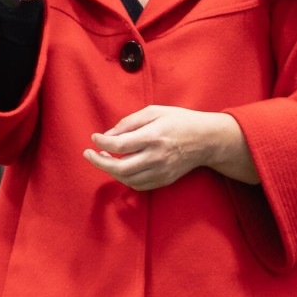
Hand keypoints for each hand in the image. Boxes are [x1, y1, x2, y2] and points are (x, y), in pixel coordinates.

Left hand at [84, 105, 257, 189]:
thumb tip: (108, 136)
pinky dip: (125, 179)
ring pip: (127, 179)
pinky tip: (122, 168)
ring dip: (110, 171)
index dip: (101, 143)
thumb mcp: (155, 111)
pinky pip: (138, 185)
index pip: (119, 145)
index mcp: (153, 136)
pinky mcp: (164, 180)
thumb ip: (129, 122)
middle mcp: (156, 156)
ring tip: (105, 159)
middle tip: (89, 154)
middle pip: (119, 168)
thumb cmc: (180, 121)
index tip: (94, 138)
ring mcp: (161, 171)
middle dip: (98, 162)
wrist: (207, 140)